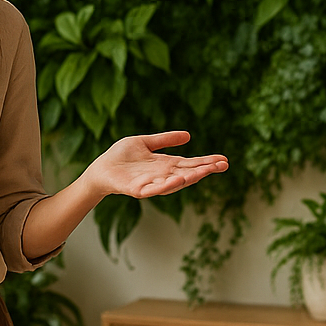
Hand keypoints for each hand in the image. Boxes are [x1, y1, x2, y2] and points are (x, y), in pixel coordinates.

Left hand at [81, 131, 228, 199]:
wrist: (100, 169)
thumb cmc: (121, 157)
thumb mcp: (145, 142)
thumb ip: (164, 140)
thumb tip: (189, 135)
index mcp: (166, 165)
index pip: (191, 163)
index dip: (207, 162)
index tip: (224, 160)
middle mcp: (162, 175)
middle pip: (188, 173)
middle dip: (205, 170)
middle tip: (223, 165)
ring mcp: (151, 183)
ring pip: (174, 182)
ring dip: (190, 178)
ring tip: (204, 172)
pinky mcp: (137, 189)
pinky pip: (154, 189)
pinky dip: (166, 185)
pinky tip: (178, 180)